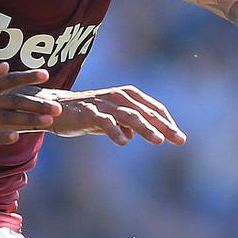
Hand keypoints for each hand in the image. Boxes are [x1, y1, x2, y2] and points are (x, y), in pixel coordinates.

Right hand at [0, 63, 61, 150]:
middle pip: (13, 101)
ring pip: (5, 118)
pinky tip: (16, 136)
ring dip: (27, 119)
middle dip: (36, 104)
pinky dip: (1, 136)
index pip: (9, 80)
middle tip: (58, 107)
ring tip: (47, 122)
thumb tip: (5, 66)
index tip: (46, 74)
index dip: (27, 77)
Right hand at [39, 85, 186, 145]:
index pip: (153, 108)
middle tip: (179, 140)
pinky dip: (114, 131)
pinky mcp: (88, 112)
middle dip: (164, 126)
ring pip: (129, 115)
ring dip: (145, 128)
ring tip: (158, 140)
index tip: (179, 138)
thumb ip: (126, 124)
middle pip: (146, 112)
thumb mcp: (112, 118)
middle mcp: (118, 96)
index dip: (167, 122)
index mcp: (128, 95)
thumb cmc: (89, 113)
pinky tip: (123, 142)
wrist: (57, 108)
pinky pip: (104, 121)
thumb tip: (135, 135)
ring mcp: (103, 104)